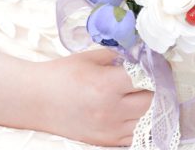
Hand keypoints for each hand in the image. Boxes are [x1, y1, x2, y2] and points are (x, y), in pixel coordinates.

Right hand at [35, 49, 151, 145]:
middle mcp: (111, 111)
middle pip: (151, 101)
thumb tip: (141, 53)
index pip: (147, 78)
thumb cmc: (61, 75)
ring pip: (146, 120)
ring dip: (148, 107)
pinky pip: (134, 135)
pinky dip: (138, 123)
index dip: (155, 69)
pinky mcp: (105, 142)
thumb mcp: (91, 57)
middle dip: (155, 88)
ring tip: (142, 94)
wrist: (37, 100)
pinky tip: (132, 111)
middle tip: (153, 78)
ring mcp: (109, 130)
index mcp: (107, 85)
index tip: (158, 63)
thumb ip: (118, 55)